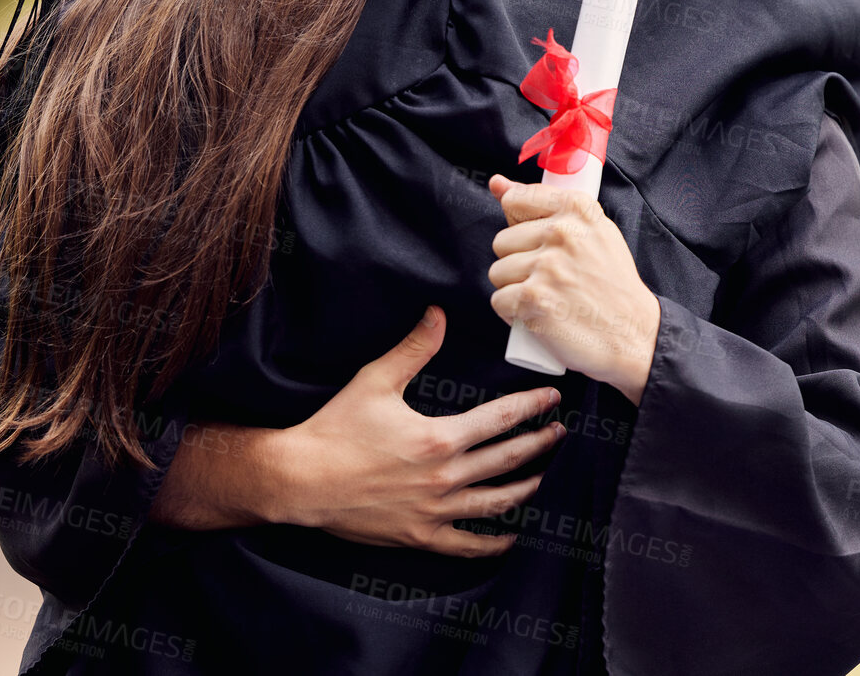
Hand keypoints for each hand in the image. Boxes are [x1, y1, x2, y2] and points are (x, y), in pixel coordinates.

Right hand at [152, 307, 566, 555]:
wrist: (300, 481)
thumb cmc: (336, 429)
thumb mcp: (375, 380)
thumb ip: (414, 348)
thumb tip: (438, 314)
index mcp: (439, 438)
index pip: (500, 420)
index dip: (531, 408)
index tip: (551, 399)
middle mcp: (444, 477)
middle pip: (507, 460)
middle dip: (538, 444)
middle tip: (559, 432)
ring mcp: (434, 511)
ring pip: (494, 502)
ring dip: (525, 487)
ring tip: (543, 474)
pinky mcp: (419, 536)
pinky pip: (466, 545)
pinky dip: (492, 542)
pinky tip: (510, 536)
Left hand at [486, 175, 660, 404]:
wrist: (635, 334)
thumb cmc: (612, 286)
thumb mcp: (594, 232)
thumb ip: (546, 204)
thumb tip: (495, 183)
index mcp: (578, 208)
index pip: (517, 200)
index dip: (520, 226)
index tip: (536, 243)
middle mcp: (562, 232)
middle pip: (502, 241)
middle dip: (518, 263)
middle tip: (550, 280)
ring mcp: (547, 265)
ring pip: (498, 272)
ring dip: (514, 289)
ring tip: (546, 298)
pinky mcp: (535, 298)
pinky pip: (499, 301)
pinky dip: (512, 314)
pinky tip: (537, 316)